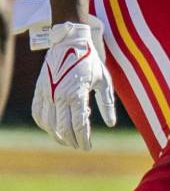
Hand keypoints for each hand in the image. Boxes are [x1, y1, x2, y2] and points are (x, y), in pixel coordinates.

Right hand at [31, 19, 117, 150]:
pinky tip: (51, 128)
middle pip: (63, 128)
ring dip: (57, 135)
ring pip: (48, 123)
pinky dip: (43, 124)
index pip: (79, 125)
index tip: (87, 147)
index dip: (83, 140)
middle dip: (72, 141)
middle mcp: (59, 96)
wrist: (70, 42)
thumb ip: (107, 103)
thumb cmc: (90, 61)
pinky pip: (37, 112)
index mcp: (76, 95)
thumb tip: (111, 124)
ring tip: (67, 140)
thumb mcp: (104, 81)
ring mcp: (47, 93)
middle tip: (79, 146)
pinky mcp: (40, 89)